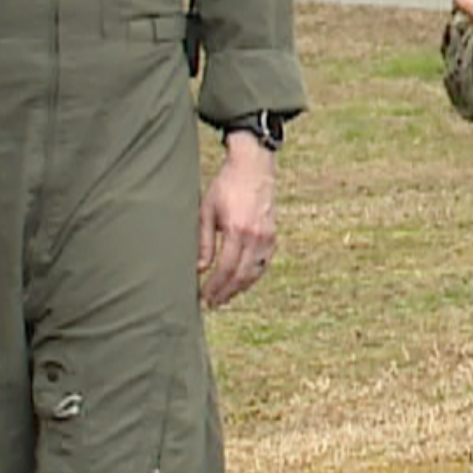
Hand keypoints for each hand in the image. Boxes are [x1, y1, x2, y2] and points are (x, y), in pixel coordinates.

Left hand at [197, 136, 277, 308]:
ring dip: (239, 289)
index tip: (204, 297)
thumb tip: (200, 268)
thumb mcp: (207, 211)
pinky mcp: (272, 236)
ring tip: (224, 298)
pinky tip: (241, 282)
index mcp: (238, 230)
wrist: (253, 168)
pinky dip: (251, 276)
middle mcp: (256, 237)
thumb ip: (203, 241)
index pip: (226, 269)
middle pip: (241, 276)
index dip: (215, 287)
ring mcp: (267, 237)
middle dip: (226, 293)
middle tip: (212, 304)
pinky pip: (263, 264)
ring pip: (255, 273)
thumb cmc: (226, 186)